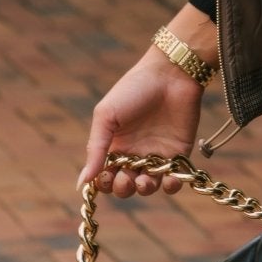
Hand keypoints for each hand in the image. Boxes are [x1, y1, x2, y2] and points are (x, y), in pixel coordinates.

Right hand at [76, 51, 205, 198]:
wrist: (170, 72)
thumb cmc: (134, 88)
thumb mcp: (107, 116)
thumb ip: (96, 149)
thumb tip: (82, 183)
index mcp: (115, 146)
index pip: (105, 176)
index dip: (103, 183)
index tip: (105, 177)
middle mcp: (135, 154)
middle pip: (125, 185)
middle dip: (123, 188)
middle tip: (125, 178)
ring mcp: (157, 154)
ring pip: (148, 185)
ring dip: (144, 189)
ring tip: (143, 180)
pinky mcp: (179, 152)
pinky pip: (175, 178)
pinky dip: (171, 185)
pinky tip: (168, 179)